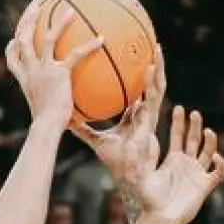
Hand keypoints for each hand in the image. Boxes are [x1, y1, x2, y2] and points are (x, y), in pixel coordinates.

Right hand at [6, 6, 102, 126]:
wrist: (46, 126)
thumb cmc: (47, 126)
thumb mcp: (46, 114)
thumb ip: (53, 107)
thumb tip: (68, 118)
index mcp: (25, 80)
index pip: (13, 61)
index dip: (12, 47)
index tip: (14, 39)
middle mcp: (31, 71)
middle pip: (24, 40)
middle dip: (28, 21)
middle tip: (36, 7)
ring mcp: (43, 70)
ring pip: (49, 39)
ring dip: (59, 23)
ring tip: (71, 11)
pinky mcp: (58, 73)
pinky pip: (75, 54)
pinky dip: (89, 46)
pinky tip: (102, 39)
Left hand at [70, 46, 166, 191]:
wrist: (132, 177)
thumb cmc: (117, 162)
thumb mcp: (98, 141)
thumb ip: (84, 129)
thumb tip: (64, 118)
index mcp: (135, 117)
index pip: (137, 92)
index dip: (138, 77)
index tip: (135, 59)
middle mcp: (145, 114)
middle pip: (149, 85)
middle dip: (151, 66)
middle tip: (148, 45)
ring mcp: (152, 118)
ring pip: (157, 88)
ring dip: (158, 69)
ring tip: (155, 50)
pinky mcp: (155, 123)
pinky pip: (155, 99)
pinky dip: (153, 84)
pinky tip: (150, 69)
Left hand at [136, 106, 223, 223]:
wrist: (160, 219)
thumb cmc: (149, 200)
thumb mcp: (143, 174)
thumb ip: (145, 157)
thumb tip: (146, 136)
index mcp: (172, 160)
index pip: (177, 136)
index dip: (178, 122)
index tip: (178, 108)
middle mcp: (186, 164)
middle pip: (193, 139)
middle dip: (194, 125)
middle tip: (194, 113)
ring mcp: (197, 174)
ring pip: (208, 152)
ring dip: (210, 140)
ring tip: (207, 131)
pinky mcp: (205, 186)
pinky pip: (219, 172)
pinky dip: (220, 164)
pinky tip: (215, 158)